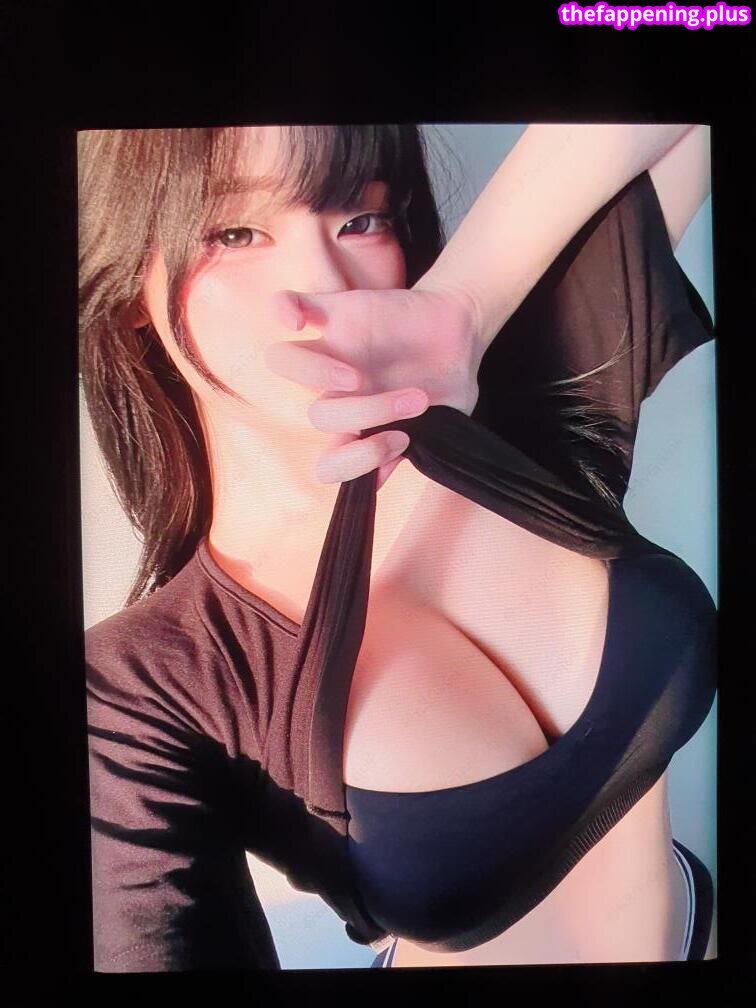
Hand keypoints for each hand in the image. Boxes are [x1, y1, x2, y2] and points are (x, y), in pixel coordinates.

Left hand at [264, 284, 482, 489]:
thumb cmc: (447, 383)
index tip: (402, 440)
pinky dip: (284, 308)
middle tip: (414, 401)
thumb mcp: (444, 424)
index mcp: (358, 427)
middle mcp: (337, 393)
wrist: (459, 330)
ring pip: (283, 363)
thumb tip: (378, 480)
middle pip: (317, 416)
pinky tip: (299, 321)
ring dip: (315, 373)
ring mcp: (332, 350)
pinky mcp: (336, 311)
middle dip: (367, 413)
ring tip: (356, 374)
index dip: (356, 462)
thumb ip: (417, 450)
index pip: (329, 464)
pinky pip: (287, 303)